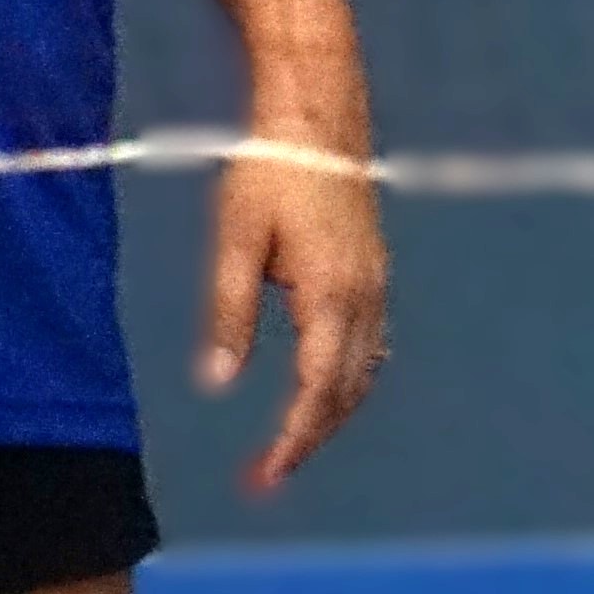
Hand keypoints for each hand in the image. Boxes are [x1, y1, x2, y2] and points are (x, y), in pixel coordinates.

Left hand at [203, 133, 390, 493]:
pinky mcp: (374, 269)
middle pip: (347, 389)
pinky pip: (371, 342)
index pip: (318, 389)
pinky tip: (324, 384)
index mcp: (331, 294)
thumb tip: (216, 383)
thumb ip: (229, 313)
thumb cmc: (270, 172)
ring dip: (332, 411)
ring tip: (291, 441)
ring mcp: (376, 282)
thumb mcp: (237, 240)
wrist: (317, 117)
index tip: (263, 476)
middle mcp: (364, 296)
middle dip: (310, 436)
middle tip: (266, 475)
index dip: (292, 439)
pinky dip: (348, 378)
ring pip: (365, 369)